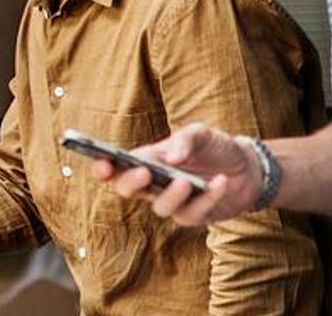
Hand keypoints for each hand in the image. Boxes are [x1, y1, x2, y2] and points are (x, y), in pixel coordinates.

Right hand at [90, 123, 262, 224]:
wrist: (247, 167)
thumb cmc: (214, 148)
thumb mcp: (200, 133)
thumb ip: (184, 140)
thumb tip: (171, 158)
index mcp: (146, 161)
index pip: (115, 168)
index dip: (103, 168)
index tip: (101, 164)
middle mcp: (153, 184)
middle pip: (127, 191)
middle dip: (130, 183)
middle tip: (143, 172)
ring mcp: (173, 203)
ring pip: (160, 208)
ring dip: (171, 195)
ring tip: (185, 181)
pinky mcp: (194, 216)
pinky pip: (194, 213)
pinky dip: (207, 197)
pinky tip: (220, 182)